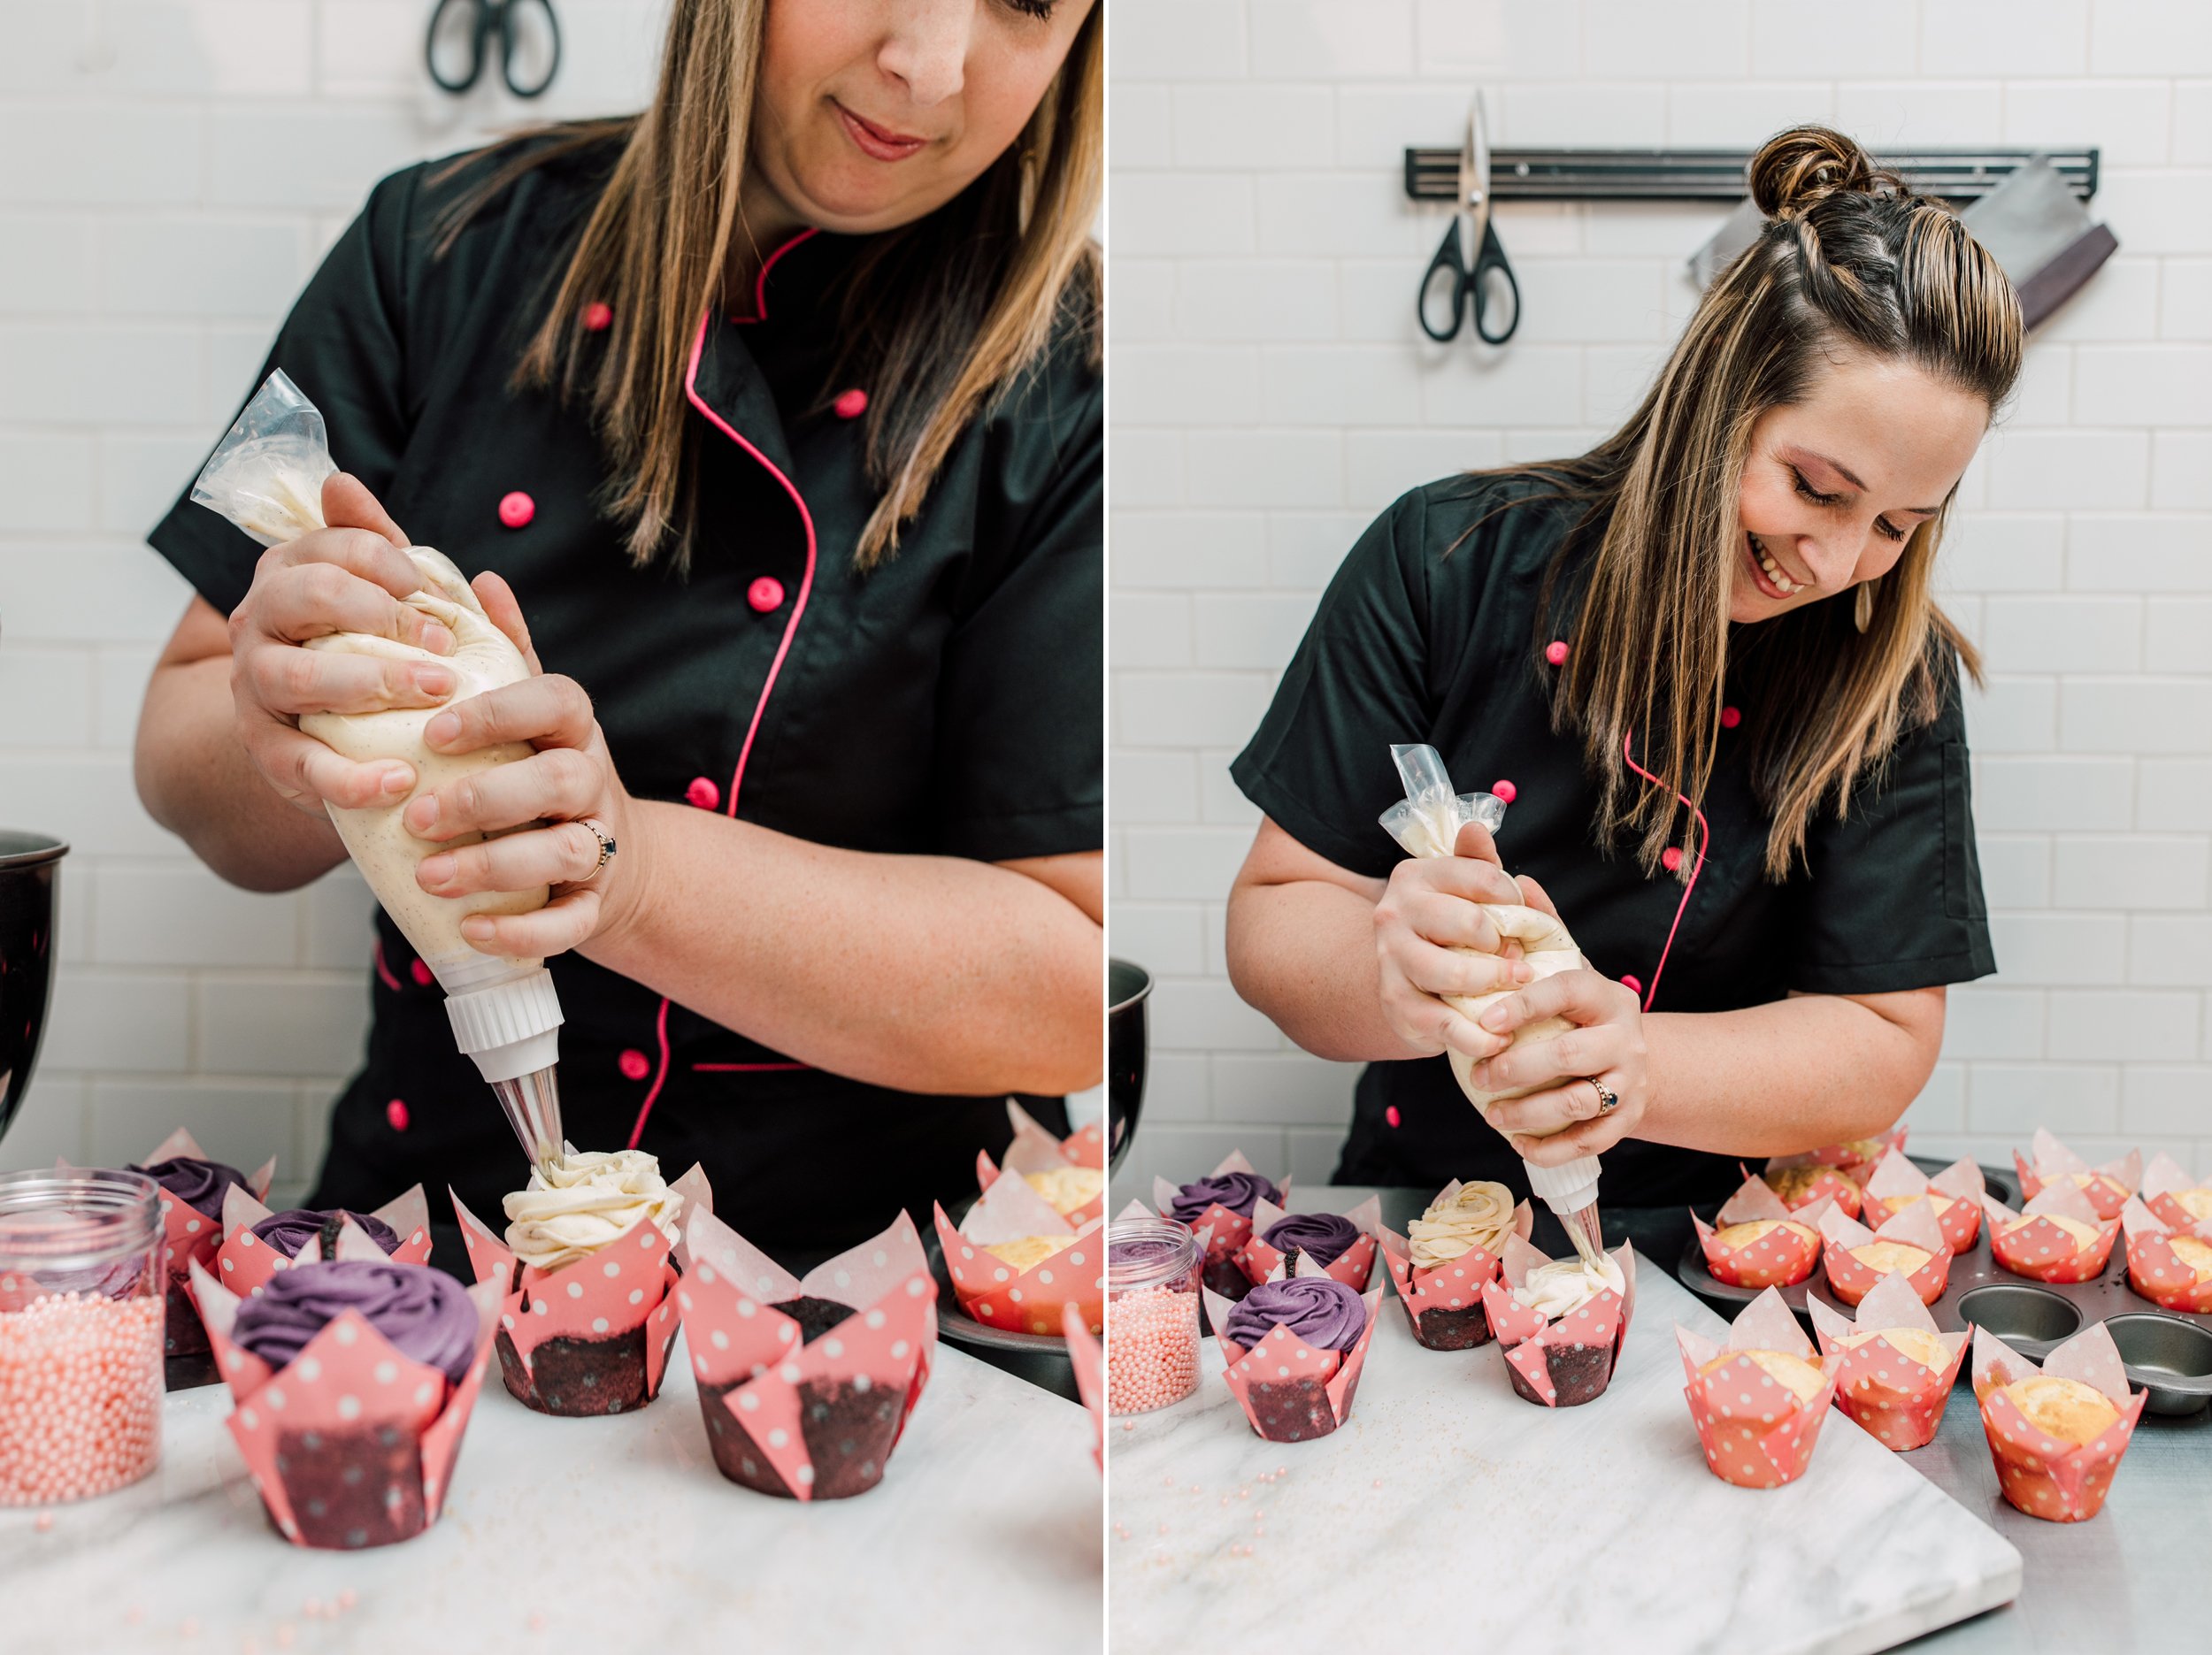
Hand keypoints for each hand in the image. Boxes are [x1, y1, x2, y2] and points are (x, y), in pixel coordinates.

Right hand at [226, 474, 457, 814]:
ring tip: (435, 695)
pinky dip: (351, 776)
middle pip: (304, 595)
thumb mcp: (383, 597)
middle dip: (378, 614)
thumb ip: (377, 546)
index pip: (328, 544)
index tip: (425, 587)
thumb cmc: (372, 651)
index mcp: (290, 573)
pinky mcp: (266, 750)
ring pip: (294, 675)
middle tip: (443, 646)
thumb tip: (342, 483)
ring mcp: (254, 685)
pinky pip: (302, 762)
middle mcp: (260, 620)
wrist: (325, 732)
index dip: (383, 560)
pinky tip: (401, 778)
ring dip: (368, 683)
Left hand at [403, 573, 643, 959]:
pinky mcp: (595, 906)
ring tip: (430, 875)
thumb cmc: (542, 772)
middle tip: (417, 813)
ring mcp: (600, 845)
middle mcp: (593, 781)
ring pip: (565, 852)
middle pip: (559, 779)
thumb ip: (502, 649)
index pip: (554, 700)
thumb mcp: (529, 709)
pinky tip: (471, 929)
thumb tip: (477, 575)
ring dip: (496, 866)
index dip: (499, 713)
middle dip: (487, 797)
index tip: (433, 730)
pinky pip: (571, 923)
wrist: (613, 861)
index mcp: (572, 727)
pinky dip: (524, 931)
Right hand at [1372, 820, 1556, 1061]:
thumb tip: (1476, 828)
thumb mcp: (1467, 891)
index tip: (1523, 918)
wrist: (1408, 978)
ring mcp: (1390, 959)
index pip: (1482, 877)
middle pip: (1468, 923)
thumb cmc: (1451, 930)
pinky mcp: (1396, 1004)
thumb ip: (1478, 863)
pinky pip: (1444, 1022)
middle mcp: (1393, 912)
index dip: (1514, 901)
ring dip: (1493, 985)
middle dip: (1504, 946)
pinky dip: (1477, 1035)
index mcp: (1415, 876)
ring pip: (1451, 973)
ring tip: (1514, 991)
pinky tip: (1499, 1037)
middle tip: (1522, 961)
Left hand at [1466, 969, 1651, 1164]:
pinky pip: (1589, 1141)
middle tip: (1479, 1077)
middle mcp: (1626, 1039)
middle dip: (1517, 1069)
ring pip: (1577, 1103)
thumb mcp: (1570, 991)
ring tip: (1492, 1114)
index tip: (1486, 1023)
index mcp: (1607, 998)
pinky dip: (1551, 1149)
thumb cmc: (1582, 1019)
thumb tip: (1489, 967)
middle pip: (1569, 1055)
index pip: (1566, 992)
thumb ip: (1536, 976)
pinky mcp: (1629, 1118)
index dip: (1524, 1006)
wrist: (1630, 1055)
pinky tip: (1519, 1143)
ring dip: (1528, 1113)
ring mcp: (1631, 1082)